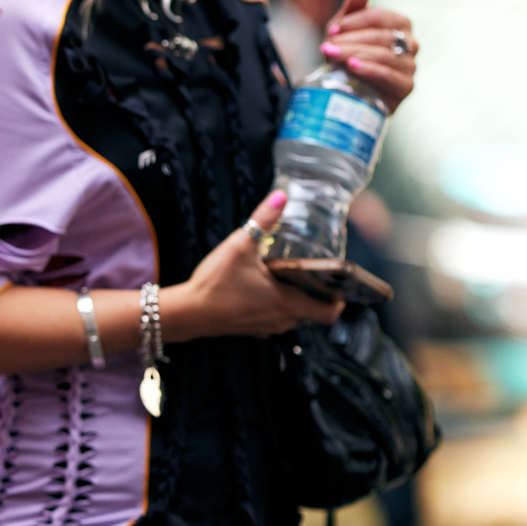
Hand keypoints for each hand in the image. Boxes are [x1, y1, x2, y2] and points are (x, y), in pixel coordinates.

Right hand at [164, 193, 341, 339]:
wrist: (185, 314)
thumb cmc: (213, 285)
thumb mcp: (240, 246)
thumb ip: (263, 219)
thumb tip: (281, 195)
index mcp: (285, 302)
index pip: (329, 312)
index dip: (340, 300)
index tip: (341, 285)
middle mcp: (280, 320)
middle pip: (313, 314)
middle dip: (319, 295)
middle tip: (318, 274)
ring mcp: (264, 327)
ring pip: (294, 318)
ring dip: (298, 301)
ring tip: (292, 278)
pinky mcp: (250, 329)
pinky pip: (275, 319)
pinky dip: (278, 307)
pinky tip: (265, 289)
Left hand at [320, 0, 417, 112]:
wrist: (349, 96)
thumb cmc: (348, 59)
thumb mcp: (345, 33)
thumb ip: (353, 9)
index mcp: (400, 25)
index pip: (380, 17)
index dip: (355, 21)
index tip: (332, 30)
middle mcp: (411, 43)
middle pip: (381, 36)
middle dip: (351, 40)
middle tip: (326, 46)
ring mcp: (410, 66)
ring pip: (384, 54)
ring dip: (355, 53)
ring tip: (332, 56)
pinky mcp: (406, 87)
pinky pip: (389, 75)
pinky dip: (369, 70)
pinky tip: (352, 67)